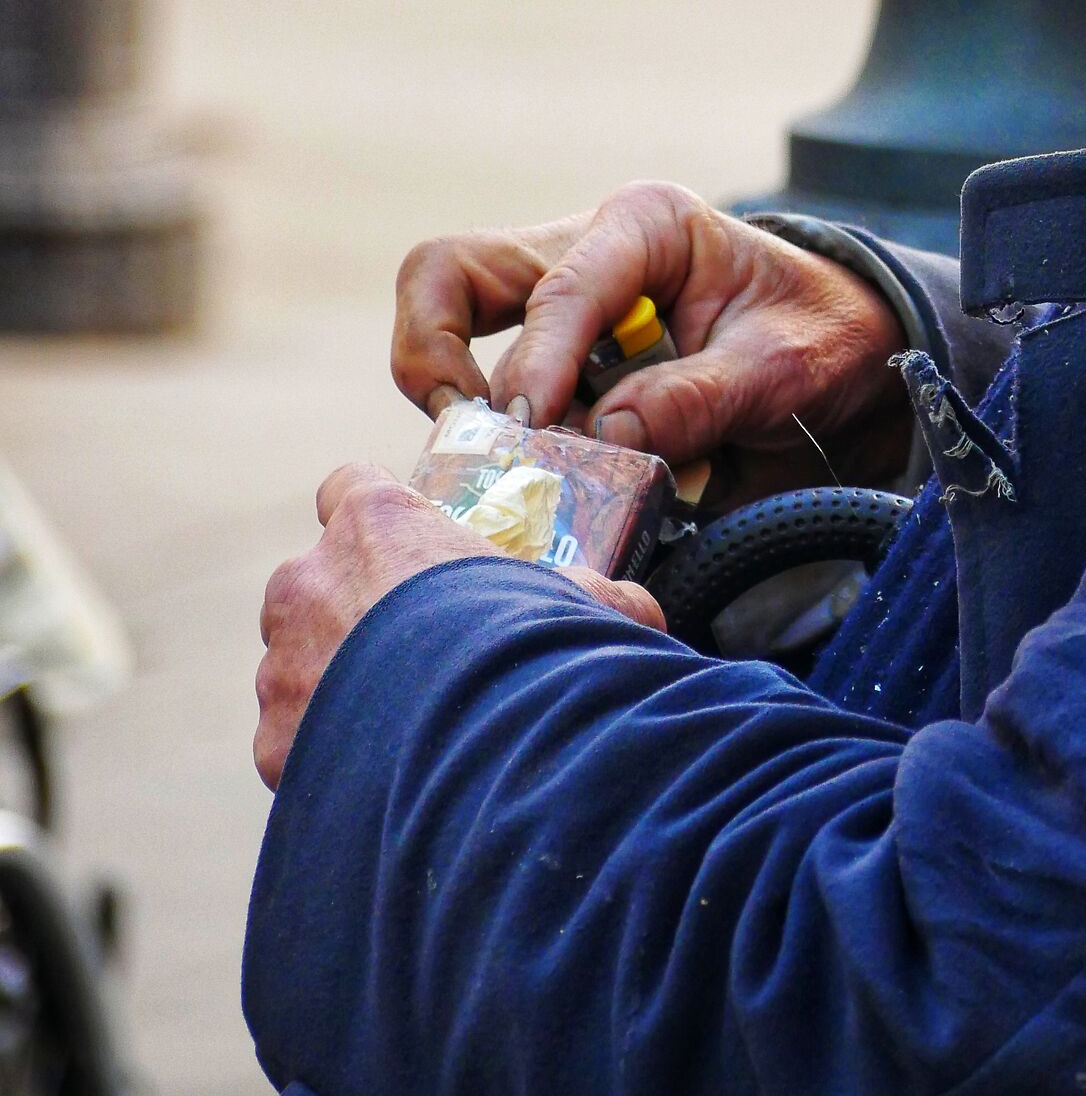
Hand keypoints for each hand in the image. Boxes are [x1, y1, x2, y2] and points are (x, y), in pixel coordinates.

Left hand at [254, 463, 662, 789]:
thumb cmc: (525, 654)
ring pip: (299, 660)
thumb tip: (639, 609)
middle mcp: (309, 580)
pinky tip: (383, 774)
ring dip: (338, 681)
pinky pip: (295, 736)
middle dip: (355, 610)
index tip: (409, 551)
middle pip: (318, 579)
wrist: (477, 756)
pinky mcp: (272, 740)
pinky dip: (328, 751)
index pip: (348, 485)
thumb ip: (591, 594)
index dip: (378, 516)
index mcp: (375, 523)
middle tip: (418, 649)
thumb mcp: (579, 604)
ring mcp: (283, 662)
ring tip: (407, 721)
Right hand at [392, 183, 910, 498]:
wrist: (847, 364)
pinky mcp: (550, 367)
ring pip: (444, 322)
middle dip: (434, 352)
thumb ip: (700, 395)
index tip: (529, 431)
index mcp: (646, 225)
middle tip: (472, 437)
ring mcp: (556, 309)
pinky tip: (541, 492)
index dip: (534, 363)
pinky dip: (494, 447)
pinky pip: (484, 395)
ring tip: (513, 476)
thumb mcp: (786, 364)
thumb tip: (604, 434)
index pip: (559, 288)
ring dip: (460, 409)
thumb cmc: (823, 340)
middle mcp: (583, 251)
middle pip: (449, 271)